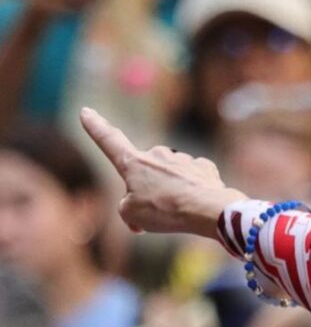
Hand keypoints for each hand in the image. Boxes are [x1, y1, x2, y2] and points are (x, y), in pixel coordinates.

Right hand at [79, 108, 247, 237]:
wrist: (208, 209)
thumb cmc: (166, 211)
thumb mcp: (132, 215)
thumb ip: (128, 207)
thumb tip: (138, 206)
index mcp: (134, 163)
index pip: (109, 141)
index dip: (96, 127)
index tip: (86, 111)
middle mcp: (157, 154)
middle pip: (146, 174)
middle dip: (150, 193)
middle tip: (158, 213)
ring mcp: (182, 159)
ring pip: (171, 179)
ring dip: (173, 194)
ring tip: (180, 211)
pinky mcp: (203, 167)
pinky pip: (192, 181)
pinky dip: (192, 193)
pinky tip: (198, 204)